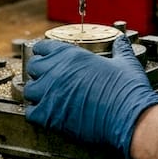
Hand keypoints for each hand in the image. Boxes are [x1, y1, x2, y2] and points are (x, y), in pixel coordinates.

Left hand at [23, 35, 157, 158]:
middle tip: (48, 79)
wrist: (128, 117)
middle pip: (33, 67)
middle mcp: (56, 71)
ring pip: (29, 90)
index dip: (45, 53)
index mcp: (71, 55)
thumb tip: (120, 41)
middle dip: (39, 72)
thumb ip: (119, 49)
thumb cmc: (127, 90)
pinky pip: (30, 112)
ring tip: (47, 97)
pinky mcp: (49, 116)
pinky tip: (46, 114)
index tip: (47, 58)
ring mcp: (50, 93)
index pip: (43, 48)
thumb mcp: (125, 62)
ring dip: (36, 93)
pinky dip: (36, 113)